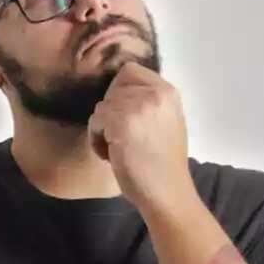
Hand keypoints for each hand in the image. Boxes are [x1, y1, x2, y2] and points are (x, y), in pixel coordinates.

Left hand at [87, 61, 193, 212]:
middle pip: (112, 90)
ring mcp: (138, 107)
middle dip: (112, 114)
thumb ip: (149, 103)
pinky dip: (96, 140)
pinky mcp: (121, 122)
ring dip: (103, 129)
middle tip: (123, 138)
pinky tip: (111, 156)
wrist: (168, 192)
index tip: (125, 117)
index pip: (130, 71)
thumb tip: (118, 93)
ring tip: (118, 149)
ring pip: (101, 107)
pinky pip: (95, 122)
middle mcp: (155, 93)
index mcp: (168, 92)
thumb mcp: (166, 122)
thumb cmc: (164, 164)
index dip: (119, 92)